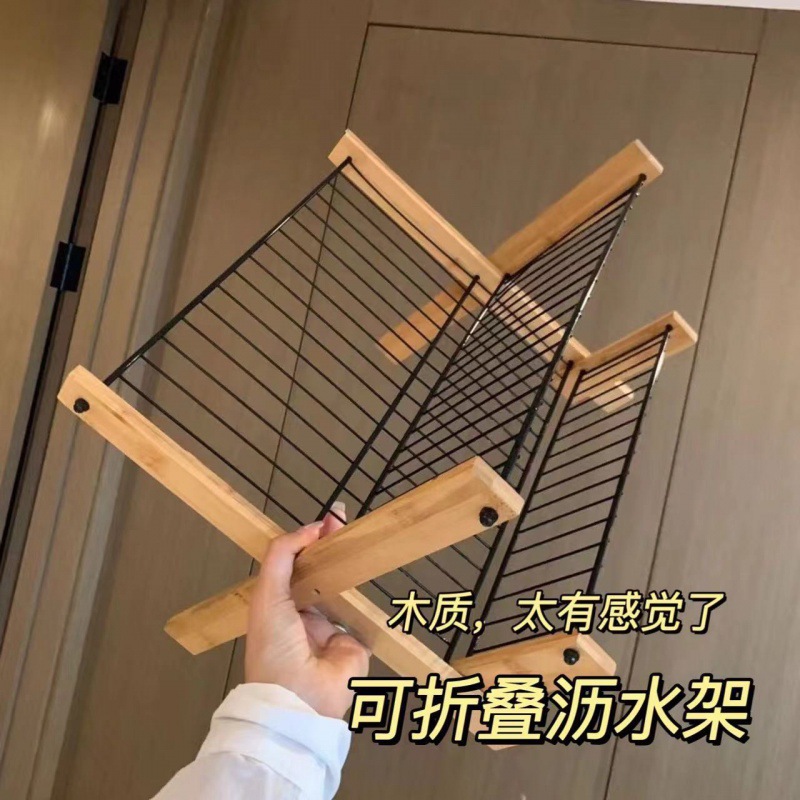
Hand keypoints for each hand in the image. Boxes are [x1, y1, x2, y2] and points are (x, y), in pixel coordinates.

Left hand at [245, 508, 369, 717]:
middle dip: (332, 551)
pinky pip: (364, 615)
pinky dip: (369, 600)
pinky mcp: (356, 642)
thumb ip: (283, 555)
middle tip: (345, 523)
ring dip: (350, 571)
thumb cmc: (275, 647)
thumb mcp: (268, 594)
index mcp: (279, 606)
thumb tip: (313, 526)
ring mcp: (331, 630)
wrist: (300, 699)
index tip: (326, 523)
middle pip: (321, 574)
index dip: (308, 544)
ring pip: (344, 591)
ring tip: (359, 541)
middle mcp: (304, 616)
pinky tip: (374, 576)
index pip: (295, 567)